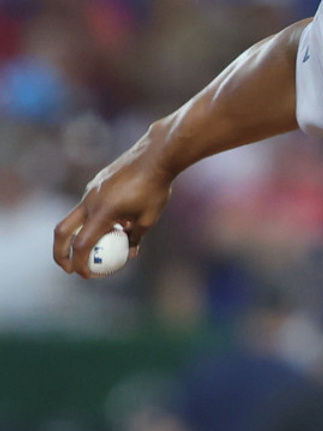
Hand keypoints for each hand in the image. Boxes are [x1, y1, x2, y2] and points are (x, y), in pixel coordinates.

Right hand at [53, 136, 174, 277]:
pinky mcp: (95, 183)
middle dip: (60, 253)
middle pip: (62, 231)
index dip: (79, 263)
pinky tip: (116, 221)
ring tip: (103, 244)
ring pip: (75, 218)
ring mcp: (90, 190)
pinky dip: (93, 219)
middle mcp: (90, 201)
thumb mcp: (149, 218)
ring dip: (80, 234)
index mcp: (102, 212)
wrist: (156, 155)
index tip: (84, 275)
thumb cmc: (156, 188)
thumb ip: (135, 237)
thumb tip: (129, 254)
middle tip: (69, 268)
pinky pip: (87, 206)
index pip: (81, 245)